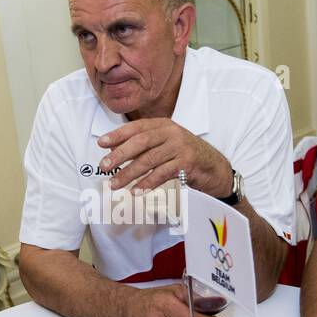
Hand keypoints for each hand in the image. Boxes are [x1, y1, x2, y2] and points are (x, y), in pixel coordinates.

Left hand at [98, 118, 232, 196]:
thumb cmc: (185, 156)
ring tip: (115, 184)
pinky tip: (136, 191)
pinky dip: (147, 183)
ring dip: (129, 173)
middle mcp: (171, 133)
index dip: (117, 135)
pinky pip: (162, 174)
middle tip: (104, 167)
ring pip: (148, 160)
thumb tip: (114, 152)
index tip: (101, 144)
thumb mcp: (165, 145)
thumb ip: (144, 146)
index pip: (136, 128)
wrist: (215, 167)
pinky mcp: (186, 164)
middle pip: (140, 142)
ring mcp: (180, 147)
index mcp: (163, 125)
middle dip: (120, 155)